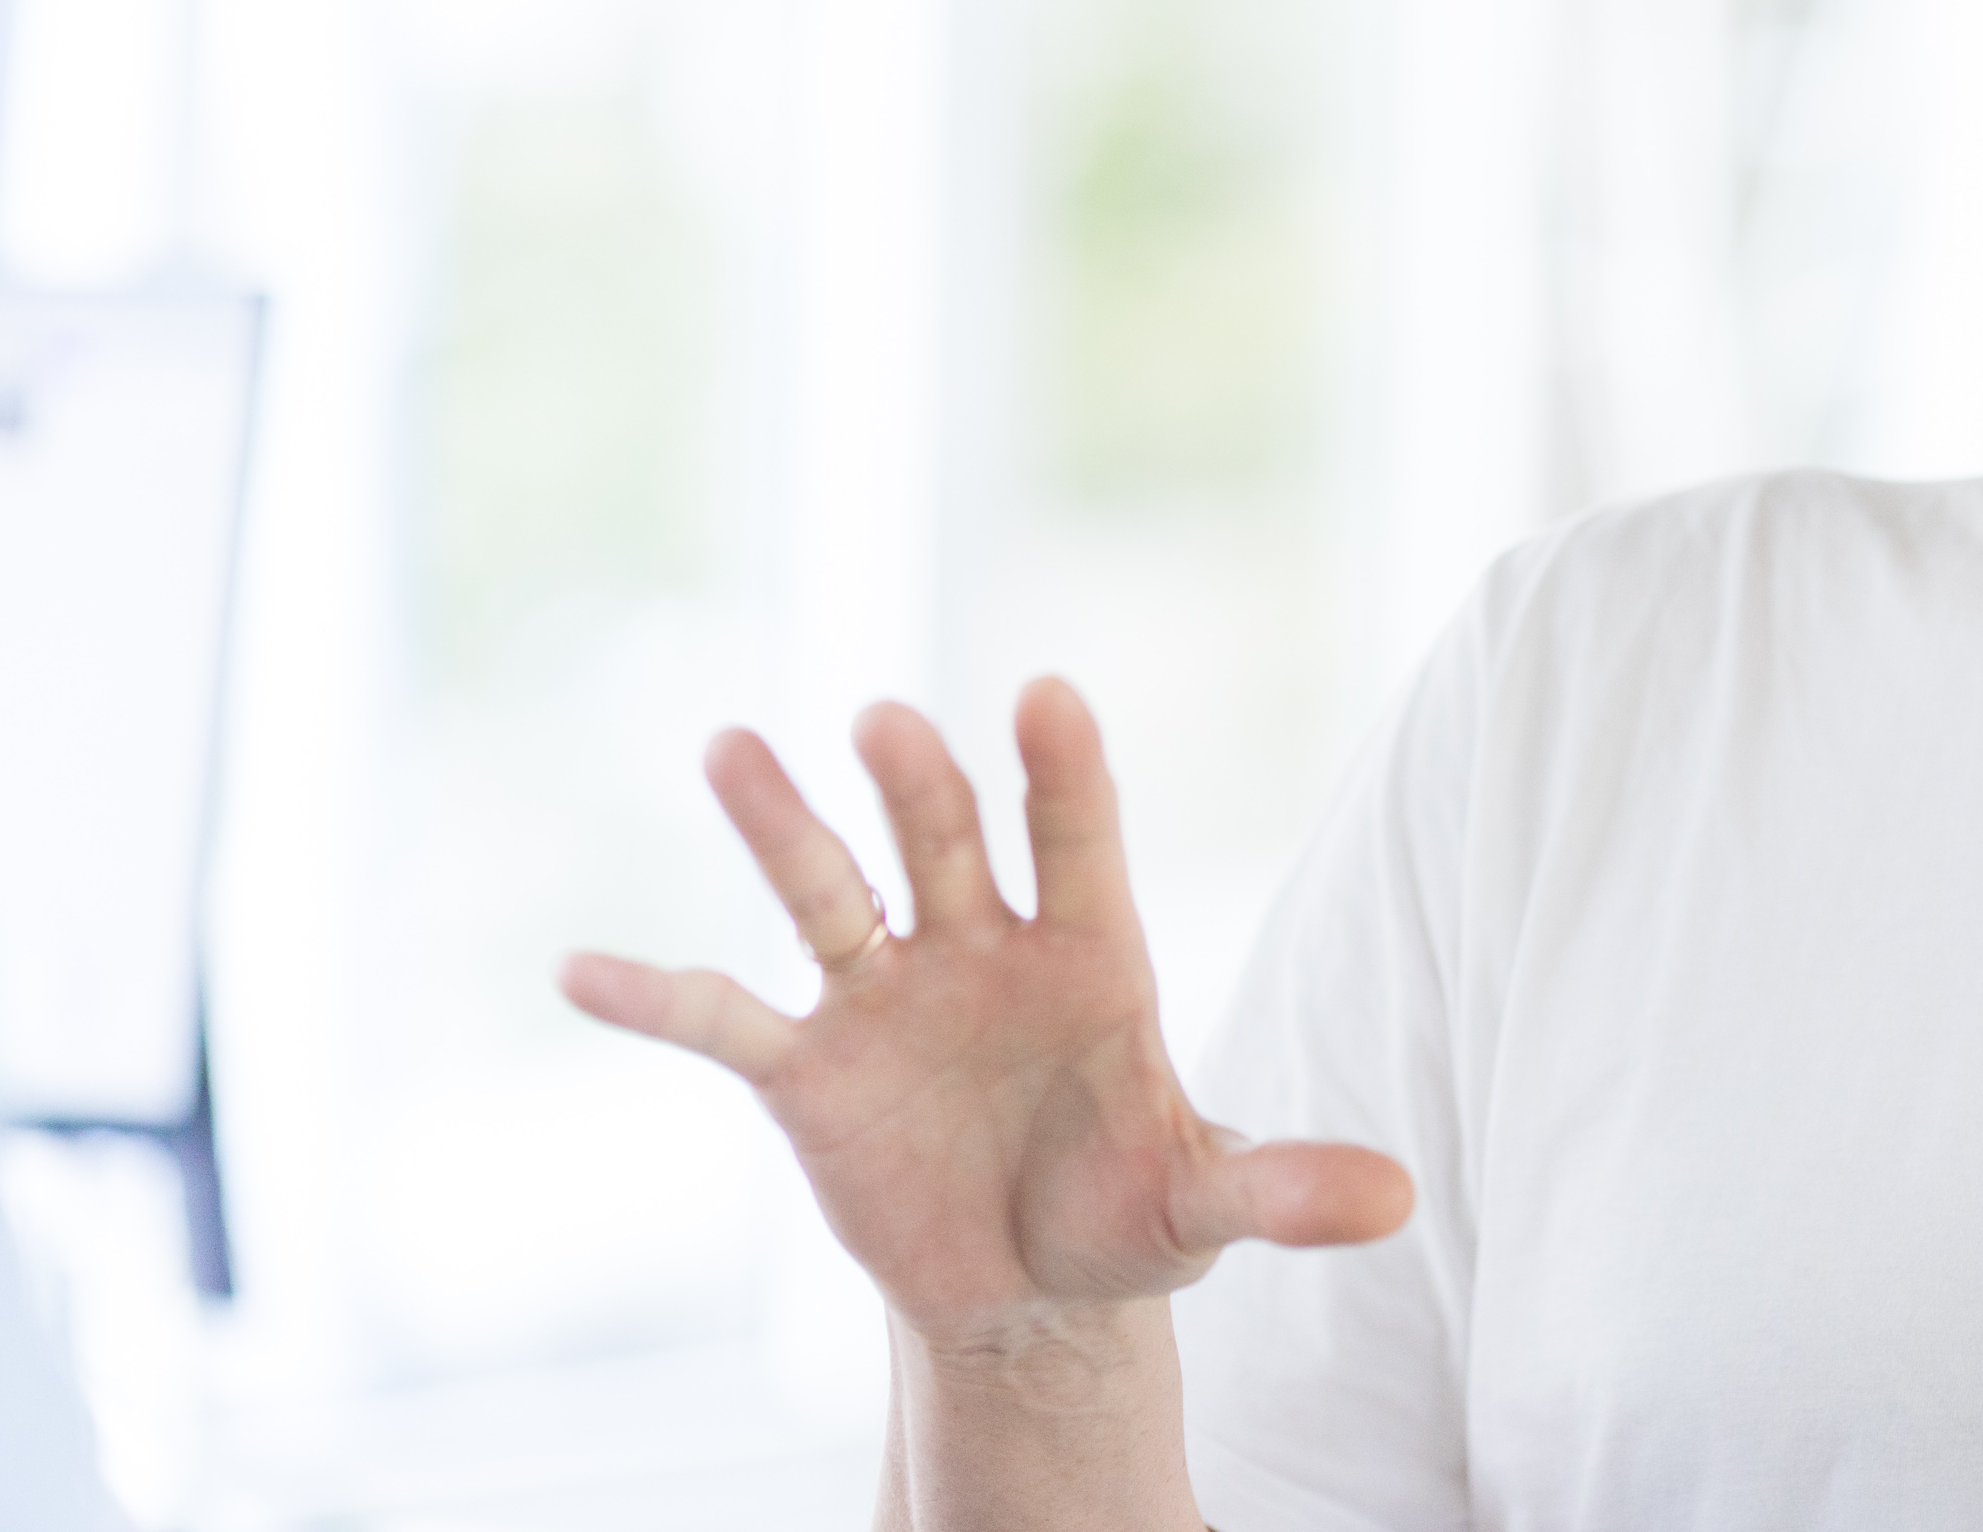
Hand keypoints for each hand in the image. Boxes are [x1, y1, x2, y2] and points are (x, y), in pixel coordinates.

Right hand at [559, 678, 1411, 1354]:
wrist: (1029, 1288)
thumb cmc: (1129, 1212)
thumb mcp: (1203, 1204)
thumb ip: (1281, 1187)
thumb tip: (1402, 1201)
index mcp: (1091, 954)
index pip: (1079, 839)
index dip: (1064, 772)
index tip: (1046, 695)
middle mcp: (981, 946)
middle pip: (947, 839)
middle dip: (920, 784)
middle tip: (888, 722)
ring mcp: (887, 996)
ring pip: (829, 890)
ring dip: (785, 826)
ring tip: (733, 747)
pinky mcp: (811, 1069)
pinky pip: (726, 1019)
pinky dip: (657, 997)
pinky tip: (580, 969)